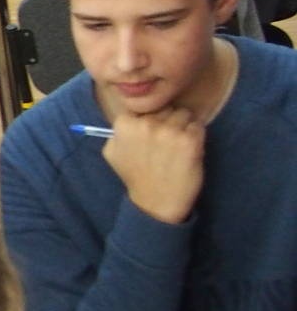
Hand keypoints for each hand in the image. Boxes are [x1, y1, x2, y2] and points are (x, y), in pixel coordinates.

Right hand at [103, 107, 203, 224]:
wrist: (155, 203)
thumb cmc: (135, 176)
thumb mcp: (112, 152)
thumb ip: (117, 131)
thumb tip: (129, 116)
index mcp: (125, 124)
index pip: (145, 107)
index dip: (151, 119)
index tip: (151, 134)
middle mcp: (147, 123)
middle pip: (167, 108)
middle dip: (168, 121)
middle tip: (166, 142)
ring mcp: (170, 131)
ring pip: (185, 114)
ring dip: (184, 127)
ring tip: (178, 147)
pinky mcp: (190, 141)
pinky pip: (198, 126)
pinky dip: (196, 136)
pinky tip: (188, 151)